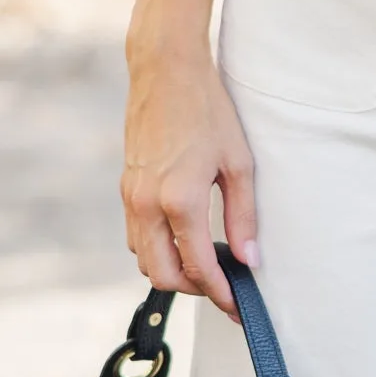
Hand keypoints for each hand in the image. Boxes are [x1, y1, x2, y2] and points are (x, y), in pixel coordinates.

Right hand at [122, 39, 258, 315]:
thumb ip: (244, 215)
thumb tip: (249, 259)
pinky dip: (158, 248)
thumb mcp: (239, 162)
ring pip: (144, 258)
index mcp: (179, 199)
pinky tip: (184, 237)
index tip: (236, 306)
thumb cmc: (207, 110)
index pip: (198, 267)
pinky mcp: (126, 188)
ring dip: (172, 270)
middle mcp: (147, 203)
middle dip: (193, 288)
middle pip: (162, 275)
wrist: (165, 70)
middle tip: (222, 285)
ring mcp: (131, 197)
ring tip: (206, 261)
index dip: (219, 293)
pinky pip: (137, 235)